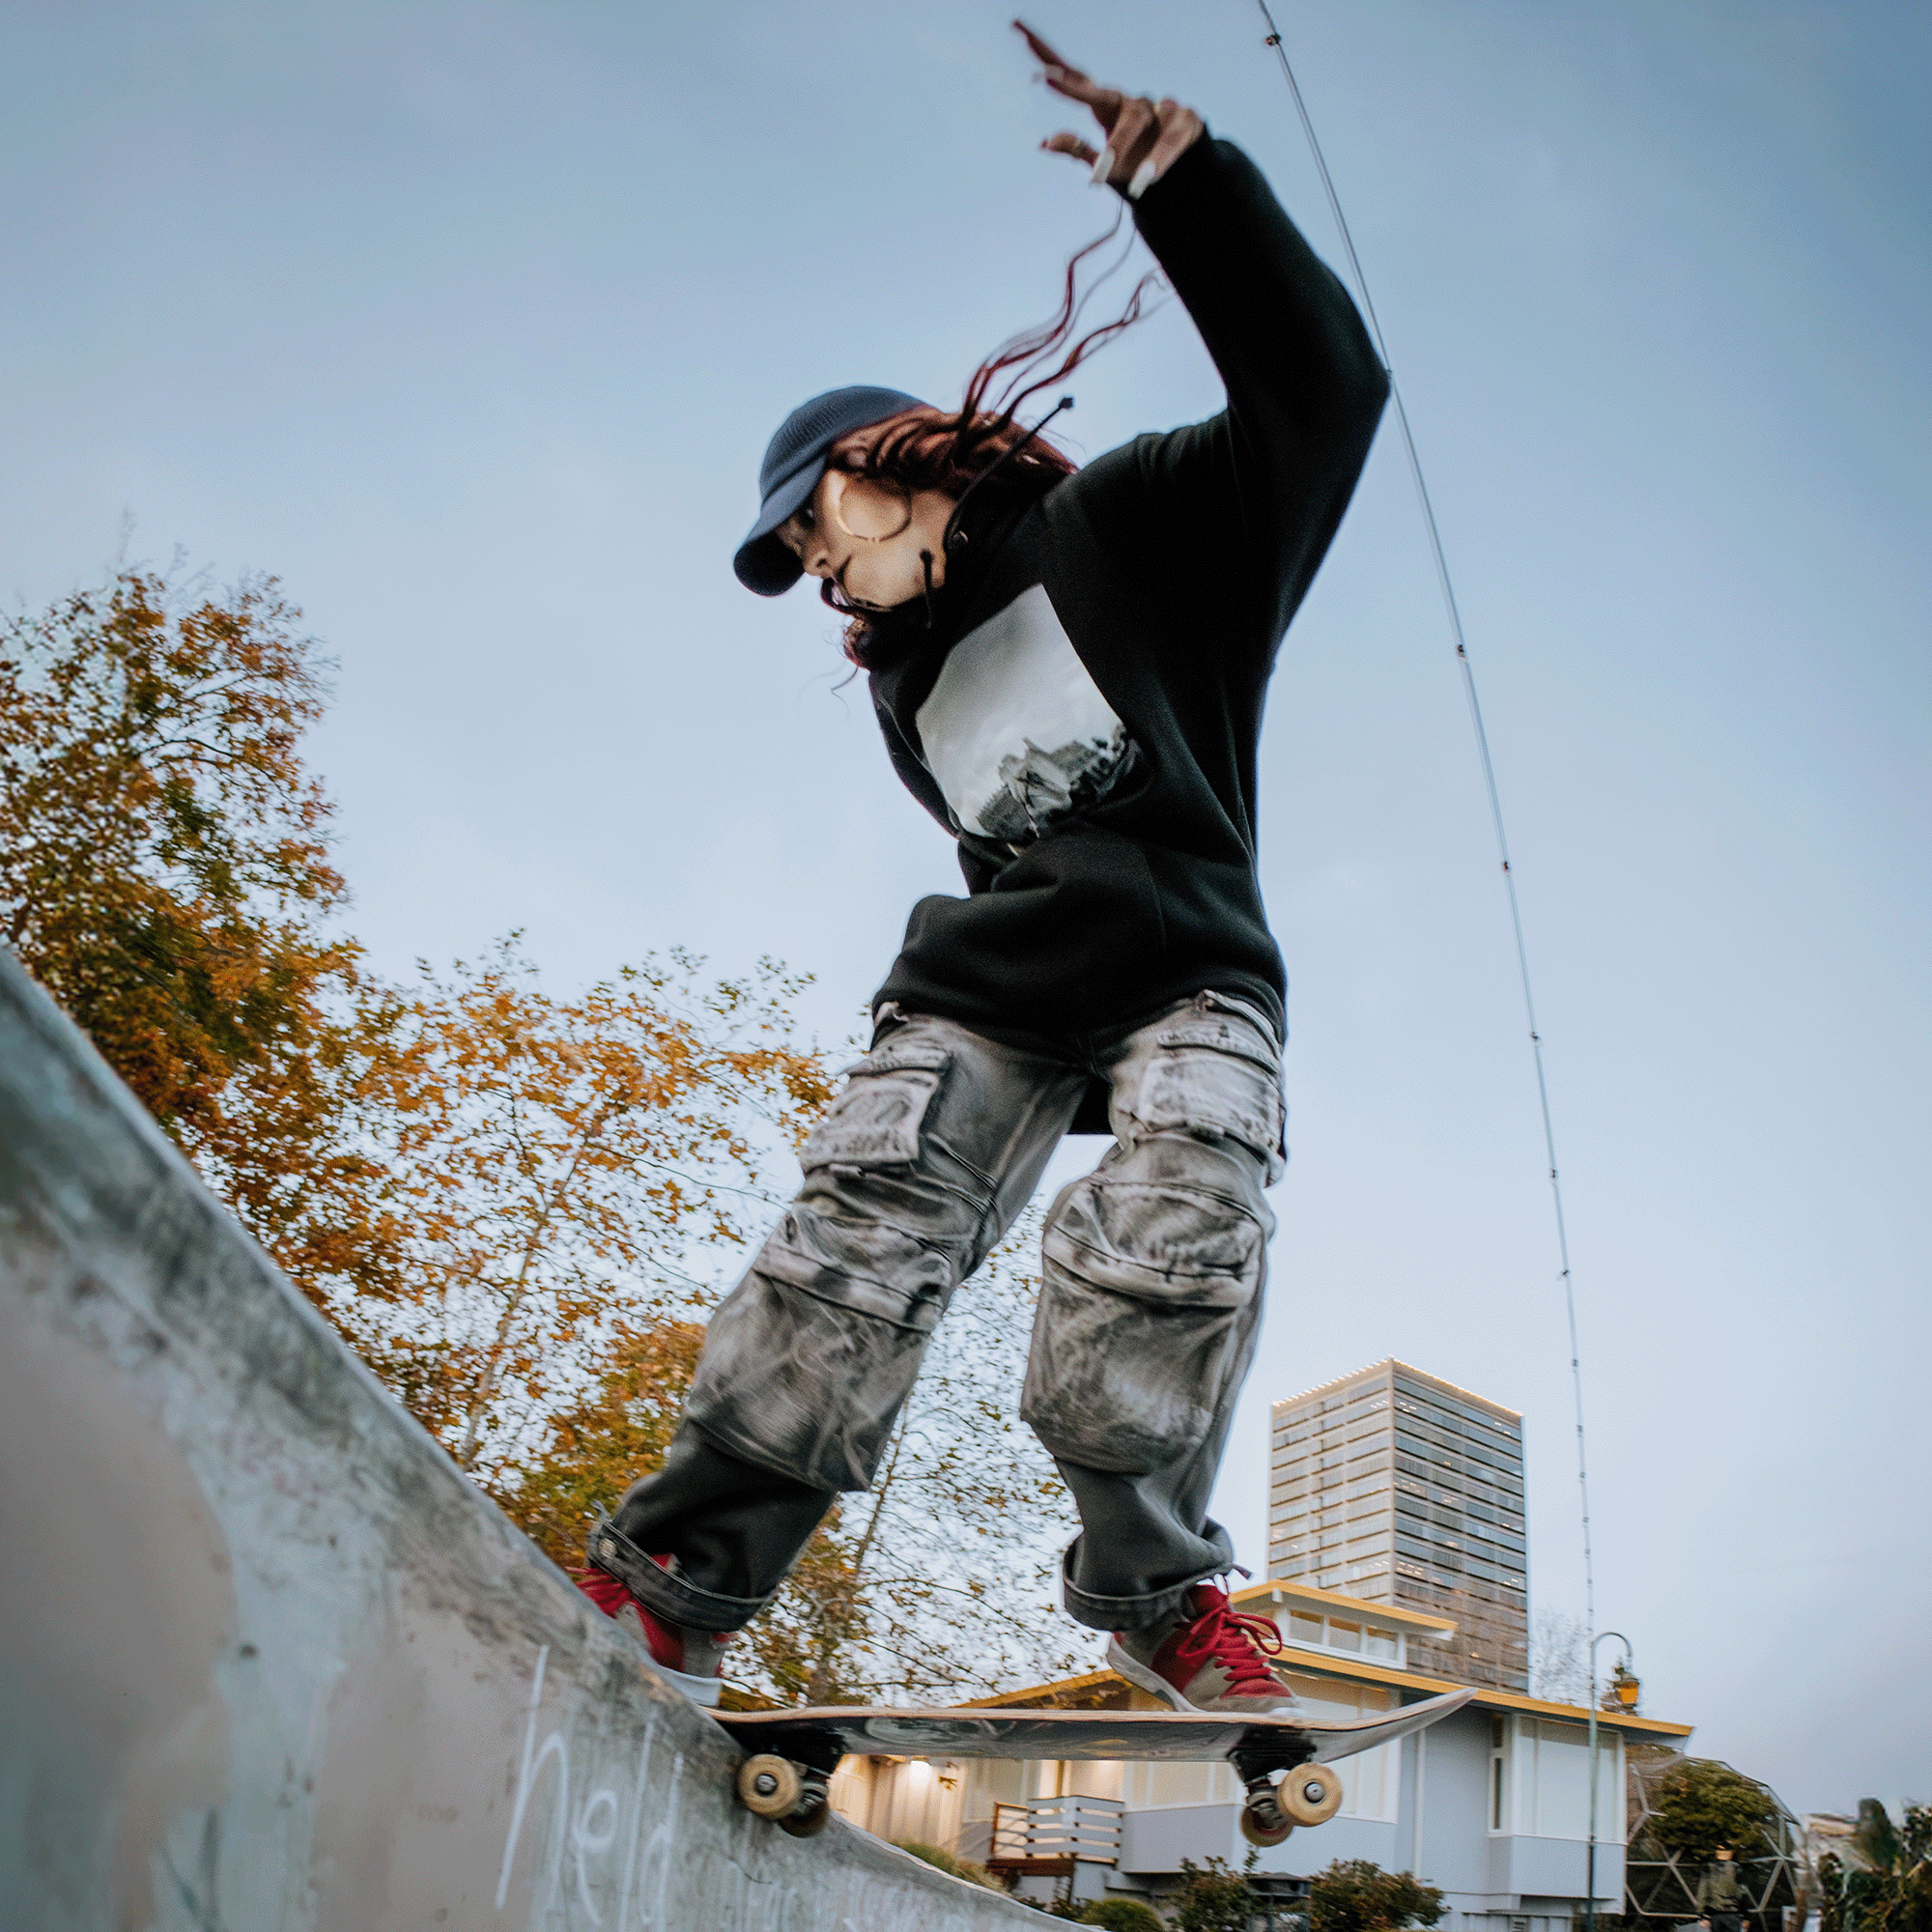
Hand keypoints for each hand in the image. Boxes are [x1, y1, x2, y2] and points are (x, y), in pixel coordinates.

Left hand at [1016, 20, 1203, 201]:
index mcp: (1108, 107)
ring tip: (1099, 177)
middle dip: (1072, 86)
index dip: (1050, 61)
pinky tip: (1144, 180)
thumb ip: (1078, 150)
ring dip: (1118, 147)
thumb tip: (1044, 141)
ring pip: (1135, 121)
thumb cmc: (1138, 168)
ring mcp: (1160, 109)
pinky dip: (1157, 160)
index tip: (1019, 34)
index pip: (1077, 80)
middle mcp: (1130, 102)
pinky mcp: (1187, 121)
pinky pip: (1170, 140)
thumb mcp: (1103, 166)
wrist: (1185, 181)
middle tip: (1045, 79)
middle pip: (1100, 91)